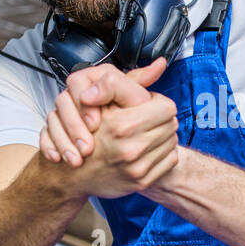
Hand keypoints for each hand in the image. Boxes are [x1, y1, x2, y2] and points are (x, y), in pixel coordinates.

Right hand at [45, 67, 177, 198]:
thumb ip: (129, 82)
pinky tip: (147, 150)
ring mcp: (138, 168)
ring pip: (172, 142)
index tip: (145, 106)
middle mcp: (132, 148)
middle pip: (171, 124)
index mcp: (123, 125)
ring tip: (144, 134)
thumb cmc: (86, 133)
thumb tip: (160, 64)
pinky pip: (170, 161)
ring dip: (162, 136)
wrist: (72, 174)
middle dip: (160, 119)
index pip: (166, 106)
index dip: (155, 103)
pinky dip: (162, 154)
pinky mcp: (143, 181)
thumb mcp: (102, 101)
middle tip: (145, 120)